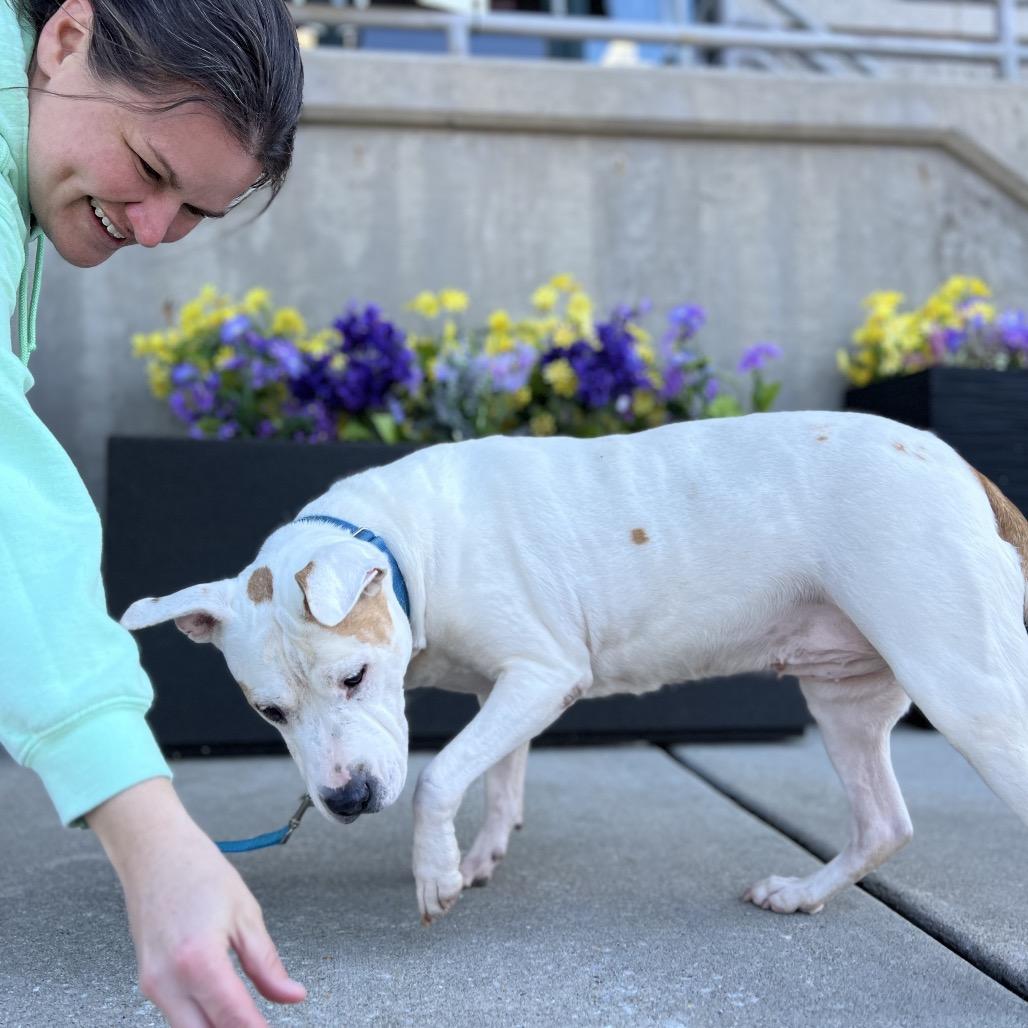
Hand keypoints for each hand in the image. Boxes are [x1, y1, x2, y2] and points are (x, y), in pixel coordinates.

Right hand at [87, 778, 305, 1025]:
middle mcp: (168, 980)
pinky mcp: (148, 982)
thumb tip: (293, 996)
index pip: (234, 1017)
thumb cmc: (198, 871)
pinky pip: (177, 1015)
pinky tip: (224, 1010)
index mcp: (198, 960)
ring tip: (249, 1018)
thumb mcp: (245, 914)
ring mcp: (153, 985)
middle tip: (263, 1025)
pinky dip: (201, 1019)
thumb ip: (267, 963)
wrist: (154, 852)